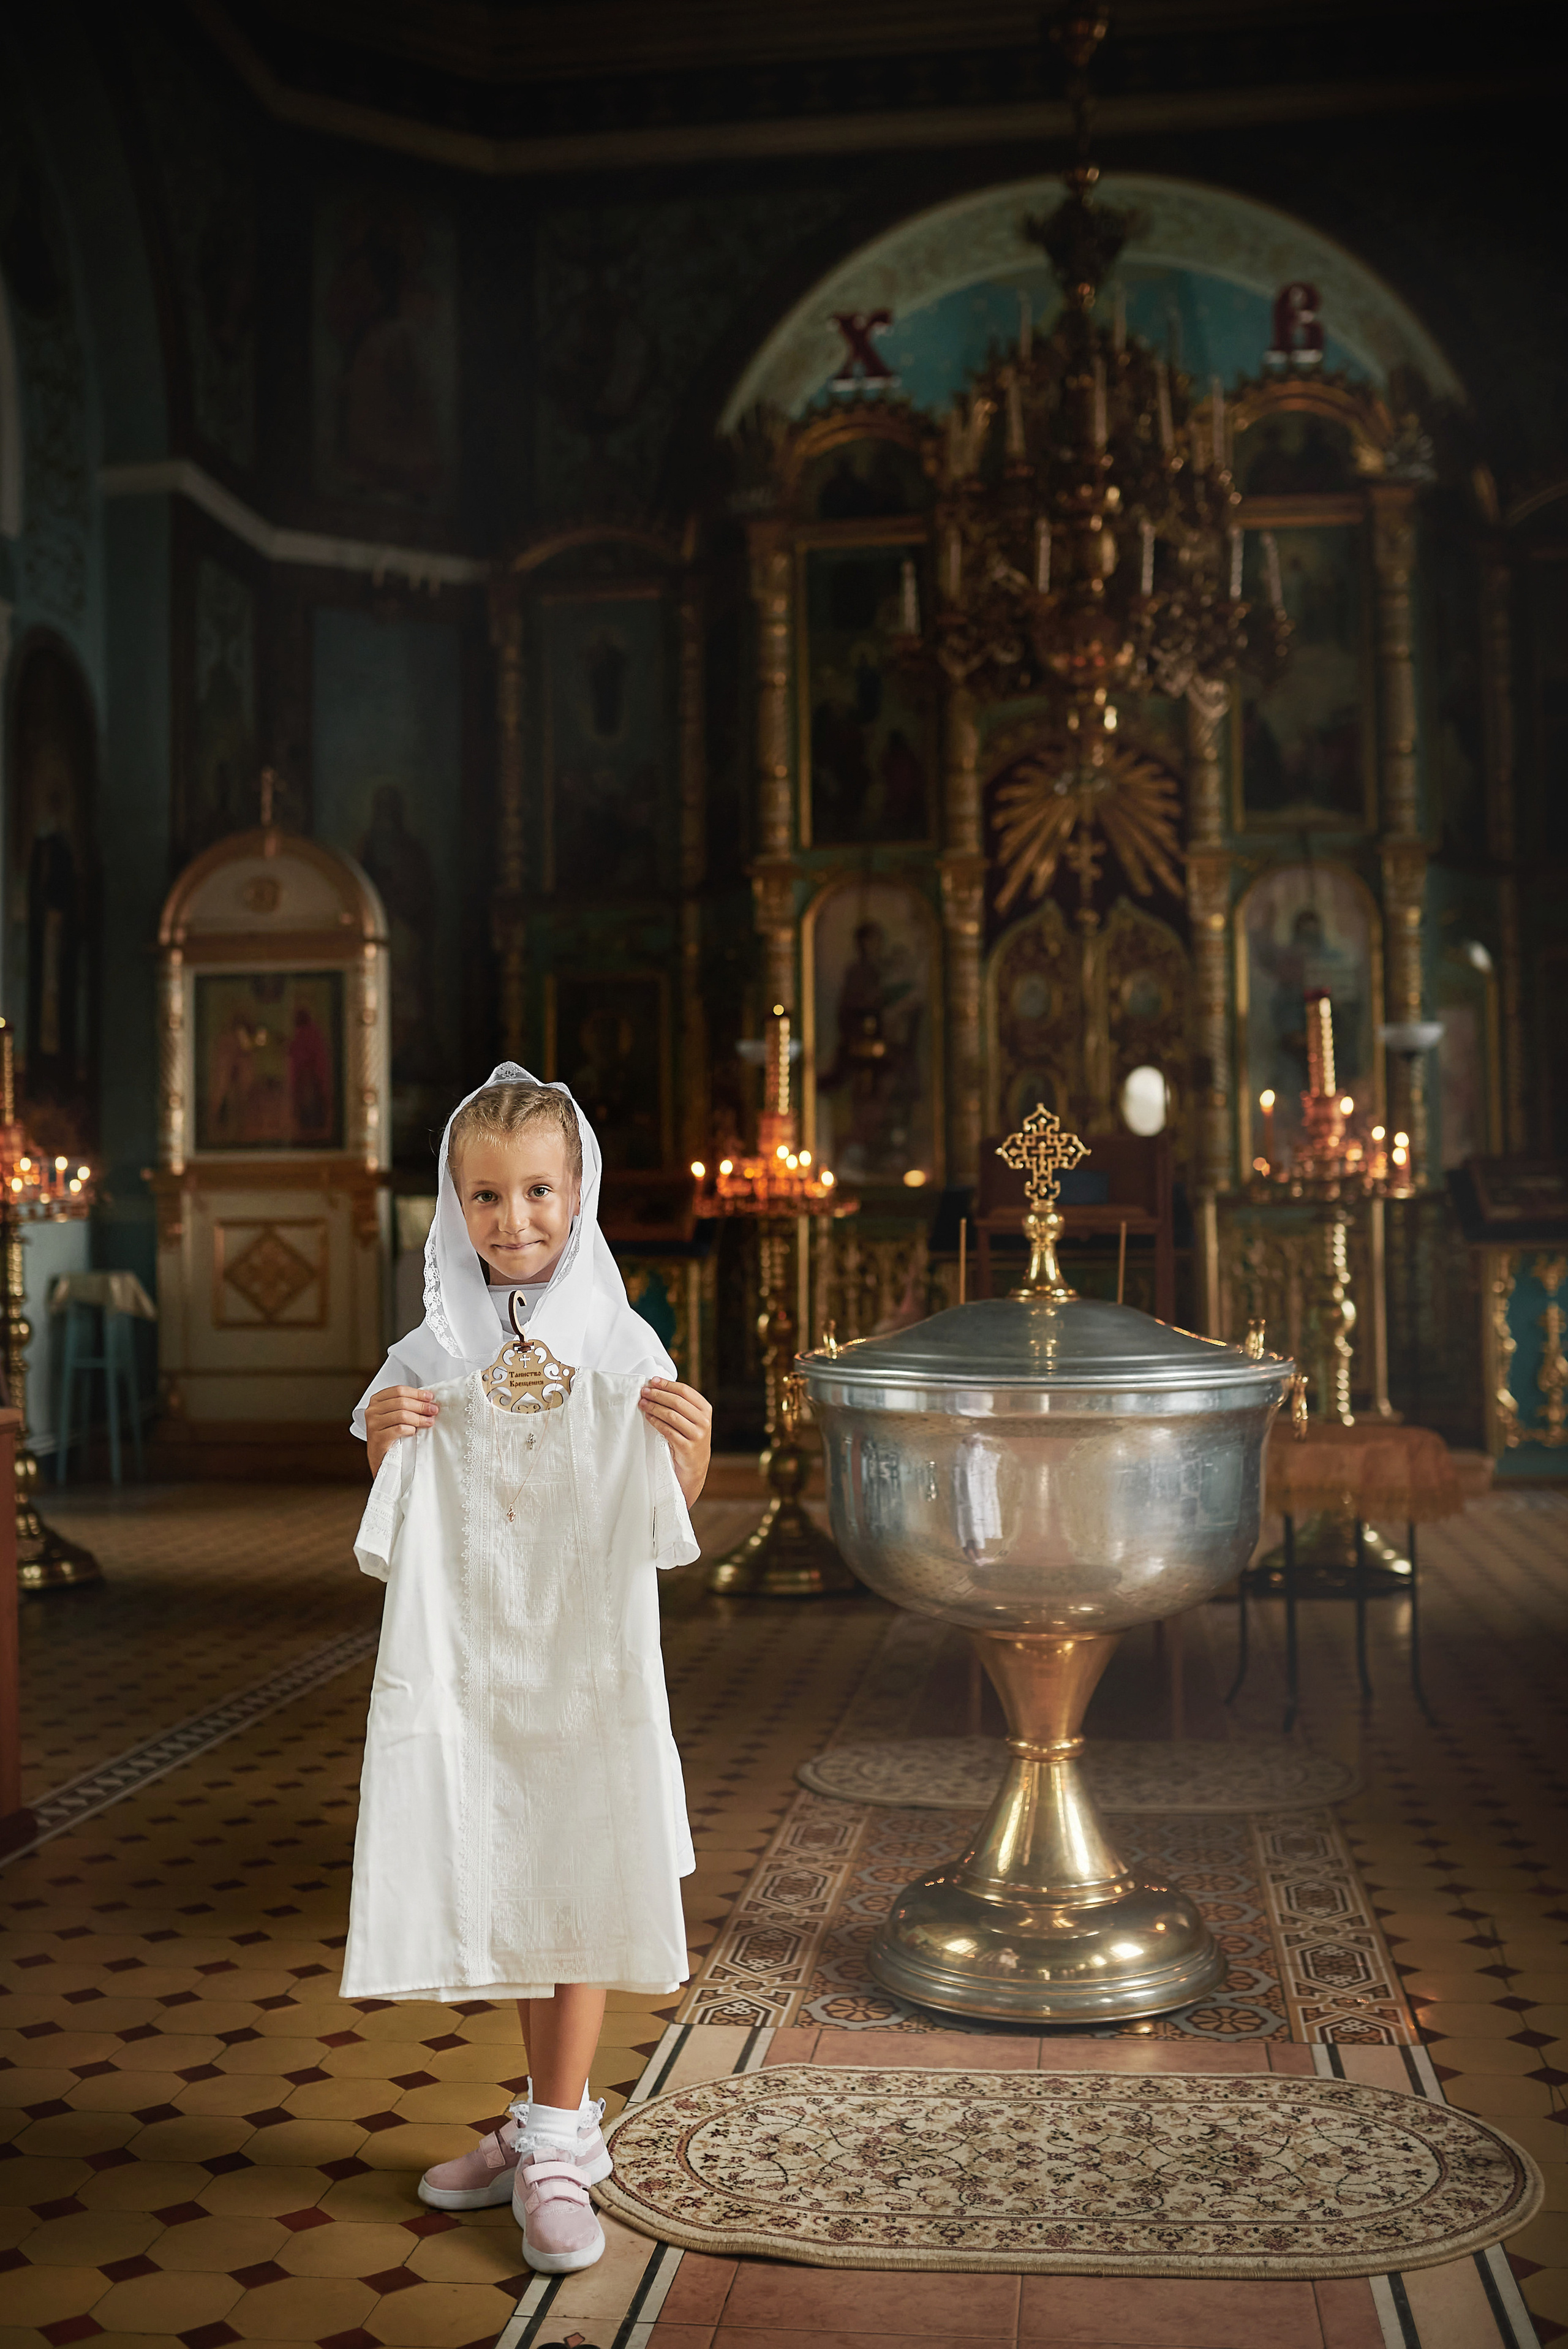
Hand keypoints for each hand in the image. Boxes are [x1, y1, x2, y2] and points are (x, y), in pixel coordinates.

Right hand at [365, 1385, 436, 1475]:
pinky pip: (399, 1429)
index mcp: (377, 1401)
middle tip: (433, 1410)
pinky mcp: (378, 1438)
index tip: (429, 1397)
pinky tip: (414, 1431)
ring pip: (402, 1415)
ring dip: (419, 1418)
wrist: (380, 1457)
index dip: (416, 1393)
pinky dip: (410, 1429)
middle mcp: (372, 1411)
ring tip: (429, 1421)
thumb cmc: (389, 1434)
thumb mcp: (395, 1415)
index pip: (398, 1390)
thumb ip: (407, 1405)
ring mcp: (373, 1424)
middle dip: (421, 1406)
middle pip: (401, 1402)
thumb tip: (428, 1401)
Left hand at [639, 1378, 711, 1506]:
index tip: (652, 1381)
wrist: (694, 1467)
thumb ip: (681, 1405)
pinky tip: (648, 1418)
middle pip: (677, 1401)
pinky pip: (667, 1431)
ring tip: (642, 1403)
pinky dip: (656, 1422)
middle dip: (657, 1394)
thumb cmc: (688, 1438)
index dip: (667, 1384)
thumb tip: (657, 1387)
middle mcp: (704, 1421)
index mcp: (705, 1410)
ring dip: (654, 1407)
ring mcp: (697, 1435)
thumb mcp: (692, 1420)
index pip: (685, 1391)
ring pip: (671, 1415)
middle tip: (643, 1391)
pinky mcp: (687, 1447)